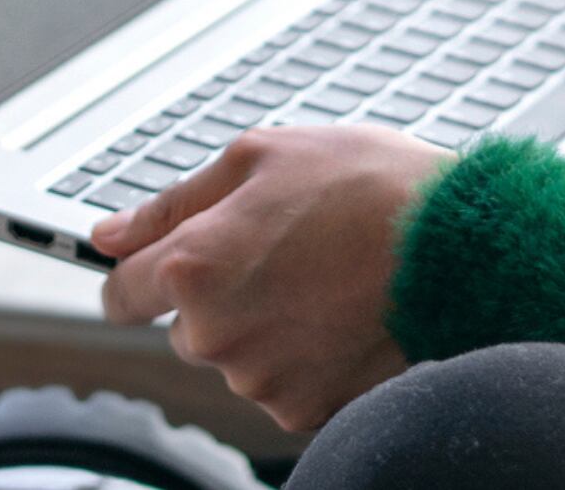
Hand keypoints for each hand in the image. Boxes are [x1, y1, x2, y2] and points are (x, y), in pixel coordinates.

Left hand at [94, 123, 449, 431]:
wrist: (456, 248)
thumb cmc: (367, 186)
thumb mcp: (264, 155)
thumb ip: (173, 200)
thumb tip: (108, 234)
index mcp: (192, 265)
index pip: (120, 295)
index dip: (143, 273)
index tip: (169, 264)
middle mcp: (213, 333)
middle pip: (185, 327)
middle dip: (220, 294)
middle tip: (285, 249)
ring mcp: (258, 378)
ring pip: (236, 354)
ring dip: (265, 323)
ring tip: (326, 274)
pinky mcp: (302, 408)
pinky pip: (281, 383)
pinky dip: (304, 355)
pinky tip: (342, 312)